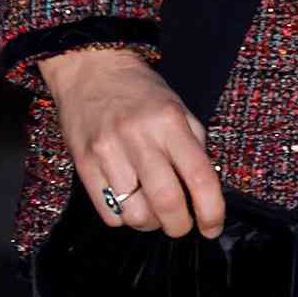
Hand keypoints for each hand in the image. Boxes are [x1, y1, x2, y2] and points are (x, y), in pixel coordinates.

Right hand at [39, 47, 223, 238]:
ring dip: (151, 223)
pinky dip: (125, 218)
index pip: (200, 176)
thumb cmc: (140, 91)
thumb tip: (205, 188)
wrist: (92, 70)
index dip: (211, 210)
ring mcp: (108, 153)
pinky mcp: (84, 166)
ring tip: (154, 210)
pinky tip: (129, 201)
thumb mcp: (178, 107)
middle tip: (183, 225)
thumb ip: (194, 144)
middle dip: (180, 226)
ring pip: (136, 215)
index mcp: (170, 121)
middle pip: (166, 203)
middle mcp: (139, 137)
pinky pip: (109, 214)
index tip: (213, 227)